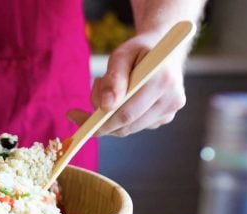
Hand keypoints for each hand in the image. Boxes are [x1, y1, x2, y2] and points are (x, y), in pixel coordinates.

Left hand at [68, 32, 186, 136]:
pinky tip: (121, 96)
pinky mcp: (164, 118)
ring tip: (107, 88)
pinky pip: (134, 126)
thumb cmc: (140, 51)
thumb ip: (114, 78)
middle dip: (101, 117)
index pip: (126, 114)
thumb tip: (105, 106)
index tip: (74, 116)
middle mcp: (172, 100)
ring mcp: (170, 112)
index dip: (99, 121)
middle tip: (90, 96)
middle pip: (126, 125)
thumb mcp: (122, 54)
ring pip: (128, 128)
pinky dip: (119, 115)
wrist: (164, 52)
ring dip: (109, 115)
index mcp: (163, 81)